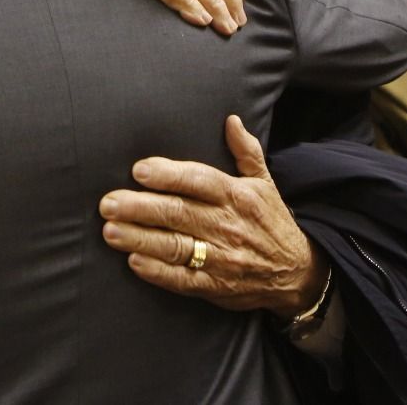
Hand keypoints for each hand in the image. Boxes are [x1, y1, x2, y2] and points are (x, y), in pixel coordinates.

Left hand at [99, 115, 327, 318]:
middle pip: (178, 213)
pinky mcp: (215, 287)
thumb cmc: (271, 221)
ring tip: (110, 231)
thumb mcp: (264, 183)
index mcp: (236, 195)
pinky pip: (182, 280)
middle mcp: (227, 225)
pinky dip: (158, 273)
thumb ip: (246, 151)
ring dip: (140, 239)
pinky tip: (134, 262)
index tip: (139, 170)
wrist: (298, 273)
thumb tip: (231, 120)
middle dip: (140, 207)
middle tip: (107, 202)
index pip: (199, 180)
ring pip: (175, 247)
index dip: (169, 175)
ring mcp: (221, 258)